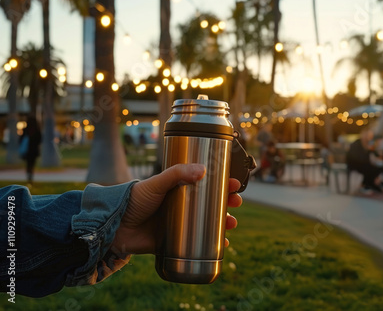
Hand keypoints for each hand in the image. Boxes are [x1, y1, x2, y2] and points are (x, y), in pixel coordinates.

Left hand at [111, 164, 242, 253]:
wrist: (113, 226)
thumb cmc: (133, 200)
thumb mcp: (155, 183)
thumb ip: (176, 174)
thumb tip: (203, 170)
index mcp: (178, 189)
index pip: (205, 183)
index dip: (222, 184)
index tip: (234, 184)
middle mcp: (180, 206)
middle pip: (210, 204)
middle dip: (226, 204)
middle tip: (236, 204)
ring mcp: (177, 224)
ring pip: (206, 224)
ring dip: (223, 224)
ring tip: (231, 224)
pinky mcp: (172, 242)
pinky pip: (196, 244)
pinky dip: (211, 245)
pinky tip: (222, 245)